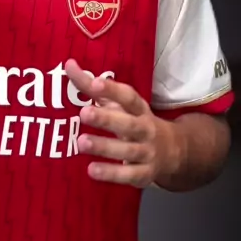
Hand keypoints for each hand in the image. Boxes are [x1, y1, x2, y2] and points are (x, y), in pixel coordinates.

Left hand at [65, 59, 177, 187]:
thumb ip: (91, 86)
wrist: (173, 151)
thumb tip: (68, 65)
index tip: (95, 83)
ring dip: (104, 147)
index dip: (113, 90)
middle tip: (84, 113)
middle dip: (106, 119)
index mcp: (139, 109)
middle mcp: (145, 129)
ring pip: (127, 150)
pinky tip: (91, 170)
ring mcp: (147, 152)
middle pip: (128, 124)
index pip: (128, 97)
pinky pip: (128, 175)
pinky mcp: (144, 173)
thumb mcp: (118, 104)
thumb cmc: (134, 121)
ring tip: (81, 142)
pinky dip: (111, 174)